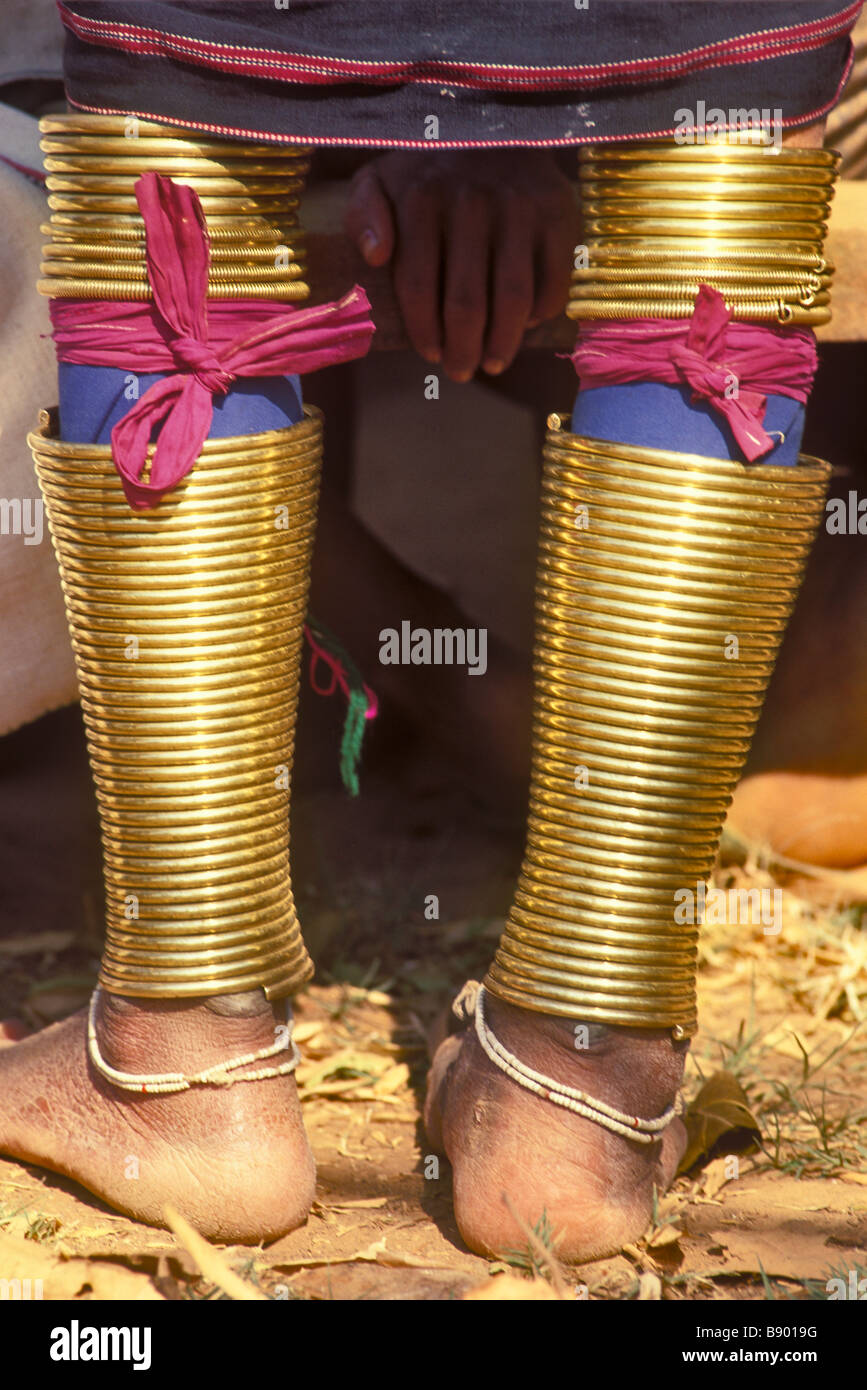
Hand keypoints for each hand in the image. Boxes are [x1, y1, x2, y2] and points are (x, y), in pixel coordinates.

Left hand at [344, 149, 577, 381]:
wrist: (496, 117)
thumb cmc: (429, 166)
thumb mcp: (381, 177)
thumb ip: (363, 213)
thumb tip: (374, 256)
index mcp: (422, 198)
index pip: (418, 285)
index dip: (423, 330)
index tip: (430, 354)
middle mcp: (472, 201)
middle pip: (467, 302)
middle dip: (463, 349)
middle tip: (461, 372)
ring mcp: (519, 207)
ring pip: (512, 298)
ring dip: (503, 343)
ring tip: (493, 362)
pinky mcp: (558, 211)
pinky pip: (552, 281)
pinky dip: (541, 313)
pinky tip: (526, 324)